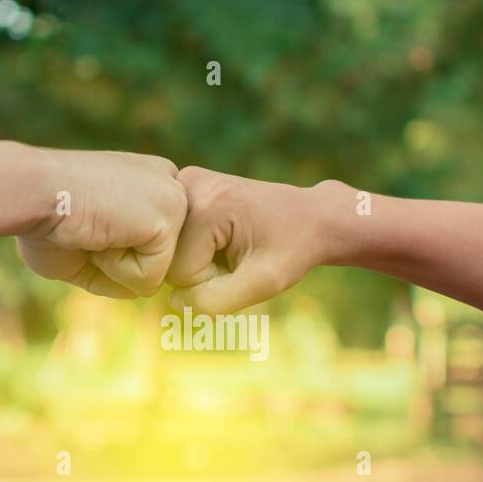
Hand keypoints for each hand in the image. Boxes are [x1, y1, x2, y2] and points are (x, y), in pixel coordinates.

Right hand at [18, 149, 186, 297]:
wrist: (31, 192)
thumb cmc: (45, 219)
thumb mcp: (86, 249)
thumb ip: (119, 265)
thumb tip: (146, 289)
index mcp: (148, 185)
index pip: (153, 247)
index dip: (116, 254)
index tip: (86, 225)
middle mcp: (168, 184)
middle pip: (160, 264)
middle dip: (118, 263)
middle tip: (89, 227)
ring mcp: (175, 197)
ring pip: (158, 273)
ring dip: (116, 266)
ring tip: (96, 228)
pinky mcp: (171, 213)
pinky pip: (151, 277)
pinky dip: (117, 268)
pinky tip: (101, 231)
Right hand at [166, 166, 342, 313]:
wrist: (312, 216)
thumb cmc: (293, 249)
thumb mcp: (263, 283)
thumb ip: (214, 301)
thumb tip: (174, 300)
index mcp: (207, 205)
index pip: (179, 273)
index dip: (210, 282)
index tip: (243, 263)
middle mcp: (188, 184)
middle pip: (170, 258)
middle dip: (202, 270)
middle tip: (239, 255)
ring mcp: (183, 181)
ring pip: (170, 249)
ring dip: (199, 259)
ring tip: (233, 245)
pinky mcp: (183, 185)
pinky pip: (174, 237)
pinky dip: (196, 246)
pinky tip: (222, 236)